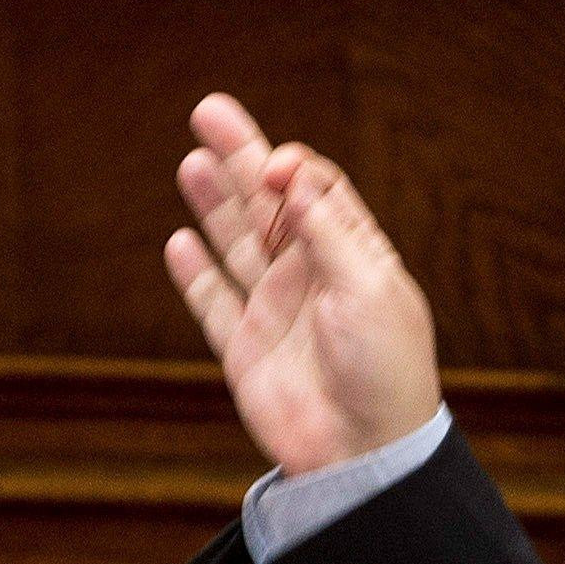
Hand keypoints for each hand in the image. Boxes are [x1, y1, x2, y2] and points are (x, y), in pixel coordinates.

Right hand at [162, 92, 441, 474]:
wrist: (364, 452)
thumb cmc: (385, 370)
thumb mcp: (369, 289)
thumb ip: (327, 232)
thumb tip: (292, 176)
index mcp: (353, 256)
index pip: (316, 190)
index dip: (291, 168)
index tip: (273, 167)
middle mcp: (311, 276)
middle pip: (268, 203)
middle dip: (240, 157)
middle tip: (209, 111)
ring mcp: (275, 311)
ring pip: (236, 244)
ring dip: (214, 203)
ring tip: (193, 160)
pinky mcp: (244, 349)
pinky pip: (213, 303)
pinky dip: (195, 274)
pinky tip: (180, 242)